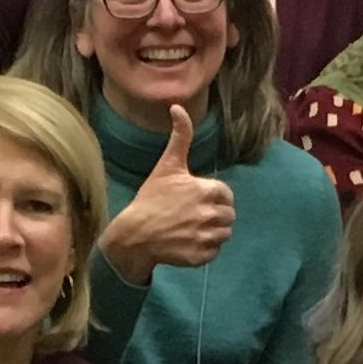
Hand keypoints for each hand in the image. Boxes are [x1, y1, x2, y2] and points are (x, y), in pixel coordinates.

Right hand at [101, 105, 236, 283]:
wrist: (134, 235)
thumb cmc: (151, 198)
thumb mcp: (167, 165)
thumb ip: (180, 137)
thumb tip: (178, 106)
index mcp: (207, 191)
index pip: (226, 194)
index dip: (213, 197)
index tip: (197, 199)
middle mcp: (210, 214)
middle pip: (228, 215)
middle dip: (215, 215)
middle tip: (193, 215)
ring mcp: (206, 237)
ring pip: (224, 234)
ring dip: (212, 232)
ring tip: (191, 229)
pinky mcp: (201, 256)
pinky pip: (215, 252)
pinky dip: (205, 249)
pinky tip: (188, 242)